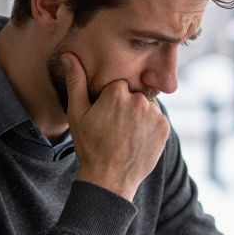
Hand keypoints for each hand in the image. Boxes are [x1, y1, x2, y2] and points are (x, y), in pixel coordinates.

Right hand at [63, 53, 169, 201]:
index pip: (117, 86)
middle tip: (114, 128)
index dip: (109, 101)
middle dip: (126, 106)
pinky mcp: (164, 127)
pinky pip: (156, 119)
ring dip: (139, 116)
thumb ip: (76, 82)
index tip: (104, 117)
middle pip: (133, 94)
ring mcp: (154, 114)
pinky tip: (136, 140)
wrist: (110, 179)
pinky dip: (149, 127)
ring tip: (125, 135)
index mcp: (117, 93)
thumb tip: (68, 56)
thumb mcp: (77, 114)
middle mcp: (139, 100)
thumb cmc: (90, 146)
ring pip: (146, 106)